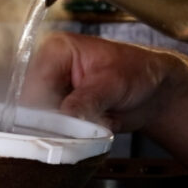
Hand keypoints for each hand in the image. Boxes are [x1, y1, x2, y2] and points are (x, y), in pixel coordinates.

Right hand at [22, 31, 187, 187]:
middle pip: (32, 104)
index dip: (40, 107)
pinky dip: (69, 137)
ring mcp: (55, 94)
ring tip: (87, 127)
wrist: (155, 92)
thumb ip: (86, 100)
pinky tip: (87, 130)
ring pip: (41, 122)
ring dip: (61, 132)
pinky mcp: (62, 113)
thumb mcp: (113, 83)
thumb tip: (63, 116)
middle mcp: (50, 71)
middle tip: (72, 132)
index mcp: (56, 50)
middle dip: (51, 123)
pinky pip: (54, 132)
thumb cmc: (138, 72)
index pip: (34, 82)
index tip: (53, 126)